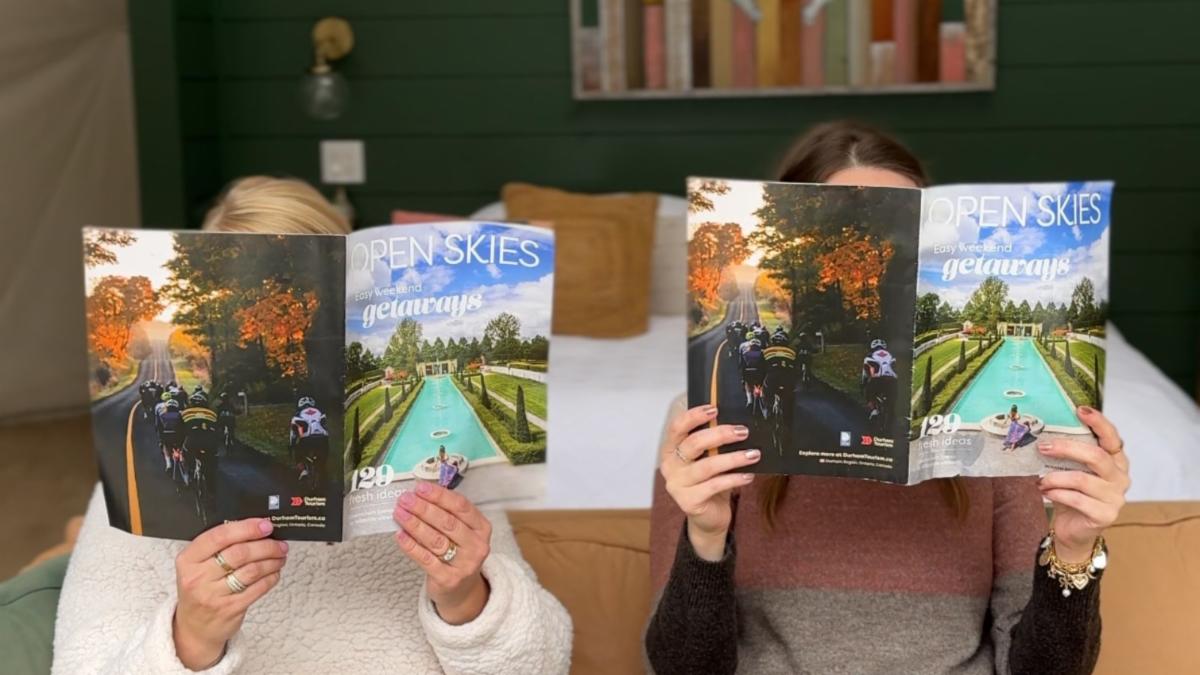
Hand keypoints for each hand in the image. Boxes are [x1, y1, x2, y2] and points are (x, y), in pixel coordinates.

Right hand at [173, 518, 287, 669]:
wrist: (194, 628)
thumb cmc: (200, 590)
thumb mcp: (197, 566)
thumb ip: (218, 547)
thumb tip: (254, 528)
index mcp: (188, 560)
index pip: (219, 536)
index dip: (246, 528)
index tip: (265, 525)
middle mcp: (198, 577)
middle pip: (240, 553)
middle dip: (266, 545)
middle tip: (279, 543)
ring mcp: (213, 595)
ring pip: (252, 570)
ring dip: (272, 560)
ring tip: (280, 556)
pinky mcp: (230, 609)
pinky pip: (258, 588)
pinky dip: (271, 577)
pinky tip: (274, 572)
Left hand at [394, 481, 492, 624]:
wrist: (462, 591)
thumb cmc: (458, 554)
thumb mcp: (462, 533)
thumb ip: (447, 514)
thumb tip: (420, 494)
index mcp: (481, 528)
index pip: (461, 506)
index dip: (439, 495)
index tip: (420, 488)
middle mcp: (477, 545)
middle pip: (447, 522)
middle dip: (423, 508)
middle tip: (405, 499)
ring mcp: (465, 564)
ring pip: (436, 540)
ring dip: (414, 524)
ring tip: (399, 513)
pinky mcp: (449, 579)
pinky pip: (426, 559)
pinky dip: (411, 546)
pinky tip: (400, 535)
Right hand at [659, 405, 760, 561]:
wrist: (709, 517)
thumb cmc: (710, 481)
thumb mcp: (709, 458)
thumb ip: (713, 442)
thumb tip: (735, 421)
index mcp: (671, 449)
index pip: (677, 427)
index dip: (694, 416)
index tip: (715, 409)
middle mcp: (669, 466)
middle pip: (693, 443)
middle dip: (720, 435)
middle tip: (743, 431)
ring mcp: (676, 485)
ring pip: (707, 466)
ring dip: (733, 458)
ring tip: (754, 455)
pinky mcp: (688, 501)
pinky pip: (715, 486)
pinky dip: (734, 479)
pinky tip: (748, 475)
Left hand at [1036, 406, 1130, 561]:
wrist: (1073, 530)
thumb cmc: (1072, 494)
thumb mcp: (1070, 470)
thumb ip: (1068, 455)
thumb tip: (1043, 434)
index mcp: (1115, 461)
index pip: (1112, 438)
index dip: (1099, 422)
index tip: (1080, 410)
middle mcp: (1120, 477)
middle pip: (1096, 456)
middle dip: (1066, 448)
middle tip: (1042, 447)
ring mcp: (1115, 497)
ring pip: (1082, 479)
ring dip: (1054, 478)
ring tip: (1040, 480)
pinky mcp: (1106, 514)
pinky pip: (1076, 499)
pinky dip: (1056, 493)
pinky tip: (1046, 492)